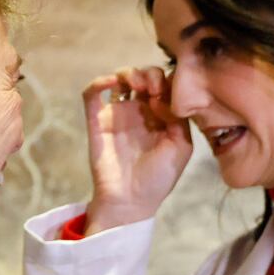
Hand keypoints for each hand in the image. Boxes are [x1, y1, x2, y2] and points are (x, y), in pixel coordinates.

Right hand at [80, 67, 193, 232]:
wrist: (130, 201)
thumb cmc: (158, 179)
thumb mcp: (181, 147)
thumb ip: (179, 118)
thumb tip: (160, 97)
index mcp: (161, 117)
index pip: (165, 85)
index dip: (167, 82)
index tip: (167, 97)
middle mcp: (140, 111)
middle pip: (144, 76)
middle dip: (150, 74)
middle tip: (152, 87)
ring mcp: (118, 114)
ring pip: (120, 78)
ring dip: (129, 73)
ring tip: (136, 84)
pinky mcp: (97, 120)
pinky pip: (92, 94)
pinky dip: (100, 82)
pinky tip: (112, 82)